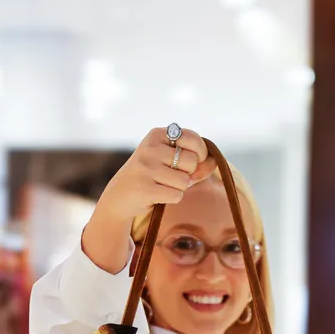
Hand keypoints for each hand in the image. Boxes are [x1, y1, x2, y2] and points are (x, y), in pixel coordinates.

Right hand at [98, 127, 216, 223]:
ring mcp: (147, 167)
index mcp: (157, 135)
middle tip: (171, 177)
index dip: (200, 154)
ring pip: (185, 181)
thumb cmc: (150, 177)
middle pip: (192, 161)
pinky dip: (172, 198)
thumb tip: (215, 162)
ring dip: (179, 188)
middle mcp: (151, 147)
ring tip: (162, 186)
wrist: (119, 197)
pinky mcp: (146, 188)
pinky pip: (177, 195)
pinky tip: (157, 195)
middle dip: (188, 174)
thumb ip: (194, 162)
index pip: (194, 139)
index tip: (192, 161)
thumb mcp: (169, 163)